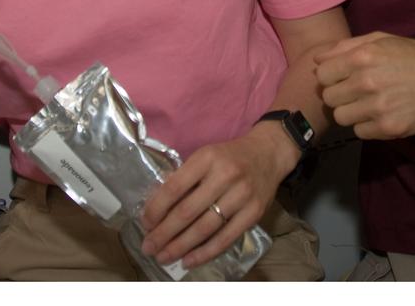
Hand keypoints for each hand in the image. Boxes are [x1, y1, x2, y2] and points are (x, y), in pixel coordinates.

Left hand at [139, 127, 290, 268]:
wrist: (268, 154)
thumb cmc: (229, 157)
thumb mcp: (205, 157)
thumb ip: (184, 179)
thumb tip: (157, 209)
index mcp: (207, 158)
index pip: (175, 187)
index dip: (157, 209)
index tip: (145, 224)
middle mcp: (225, 176)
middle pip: (187, 211)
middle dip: (164, 233)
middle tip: (148, 247)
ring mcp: (241, 196)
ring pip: (205, 228)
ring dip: (180, 246)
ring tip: (164, 257)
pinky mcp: (254, 213)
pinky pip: (226, 238)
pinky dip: (205, 253)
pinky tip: (189, 260)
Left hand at [314, 31, 414, 138]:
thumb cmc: (414, 56)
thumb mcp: (381, 40)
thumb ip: (346, 47)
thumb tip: (317, 59)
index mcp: (362, 57)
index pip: (322, 75)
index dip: (331, 76)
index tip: (342, 78)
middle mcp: (367, 82)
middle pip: (329, 98)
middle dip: (339, 94)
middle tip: (355, 92)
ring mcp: (378, 107)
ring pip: (341, 117)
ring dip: (351, 111)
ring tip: (368, 104)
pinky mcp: (389, 128)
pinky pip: (359, 132)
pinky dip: (366, 125)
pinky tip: (380, 114)